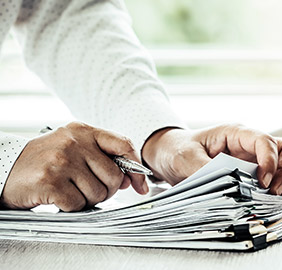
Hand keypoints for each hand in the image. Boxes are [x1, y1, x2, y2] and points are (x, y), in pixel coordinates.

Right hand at [0, 122, 147, 211]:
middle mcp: (74, 142)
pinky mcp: (51, 182)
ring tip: (70, 191)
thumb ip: (102, 158)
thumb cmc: (44, 161)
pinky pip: (79, 204)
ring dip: (87, 200)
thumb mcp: (73, 148)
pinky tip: (59, 197)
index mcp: (83, 131)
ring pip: (98, 193)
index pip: (123, 144)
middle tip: (87, 189)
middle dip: (106, 190)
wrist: (4, 169)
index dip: (136, 167)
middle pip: (114, 176)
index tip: (140, 184)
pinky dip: (71, 207)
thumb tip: (130, 179)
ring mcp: (62, 161)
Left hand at [142, 125, 281, 196]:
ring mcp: (256, 155)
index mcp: (236, 133)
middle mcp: (251, 143)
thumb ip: (205, 171)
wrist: (170, 153)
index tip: (264, 184)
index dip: (270, 161)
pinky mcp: (257, 169)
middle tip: (280, 193)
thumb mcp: (186, 159)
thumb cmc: (178, 150)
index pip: (264, 141)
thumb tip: (230, 191)